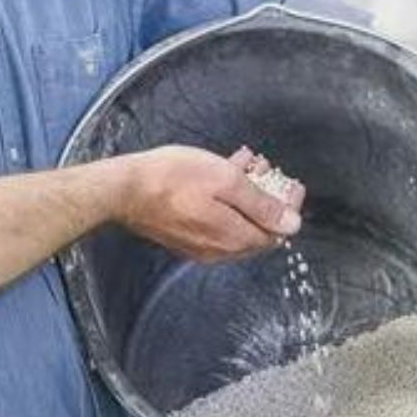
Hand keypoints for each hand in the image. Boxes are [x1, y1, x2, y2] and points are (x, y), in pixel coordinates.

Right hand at [114, 145, 303, 262]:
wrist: (125, 190)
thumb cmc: (173, 179)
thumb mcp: (226, 181)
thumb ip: (261, 205)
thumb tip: (292, 225)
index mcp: (235, 238)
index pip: (277, 232)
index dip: (289, 206)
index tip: (291, 183)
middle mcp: (220, 250)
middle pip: (258, 229)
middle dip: (268, 198)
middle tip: (267, 170)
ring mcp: (200, 246)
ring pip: (237, 223)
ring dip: (246, 196)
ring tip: (245, 165)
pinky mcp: (185, 237)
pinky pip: (217, 222)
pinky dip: (227, 201)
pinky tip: (220, 175)